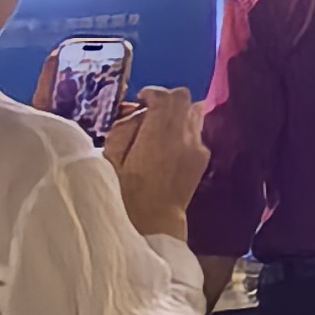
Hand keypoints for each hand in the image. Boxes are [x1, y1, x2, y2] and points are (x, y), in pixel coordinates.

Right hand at [108, 86, 207, 240]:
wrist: (154, 221)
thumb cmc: (125, 192)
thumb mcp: (111, 156)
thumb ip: (124, 127)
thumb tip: (136, 112)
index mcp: (158, 134)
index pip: (165, 96)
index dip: (151, 93)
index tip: (140, 101)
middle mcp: (183, 136)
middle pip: (184, 98)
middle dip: (166, 99)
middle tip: (149, 111)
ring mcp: (197, 147)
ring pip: (194, 112)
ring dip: (177, 113)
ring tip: (159, 127)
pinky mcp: (203, 158)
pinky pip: (197, 132)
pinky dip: (184, 130)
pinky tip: (169, 146)